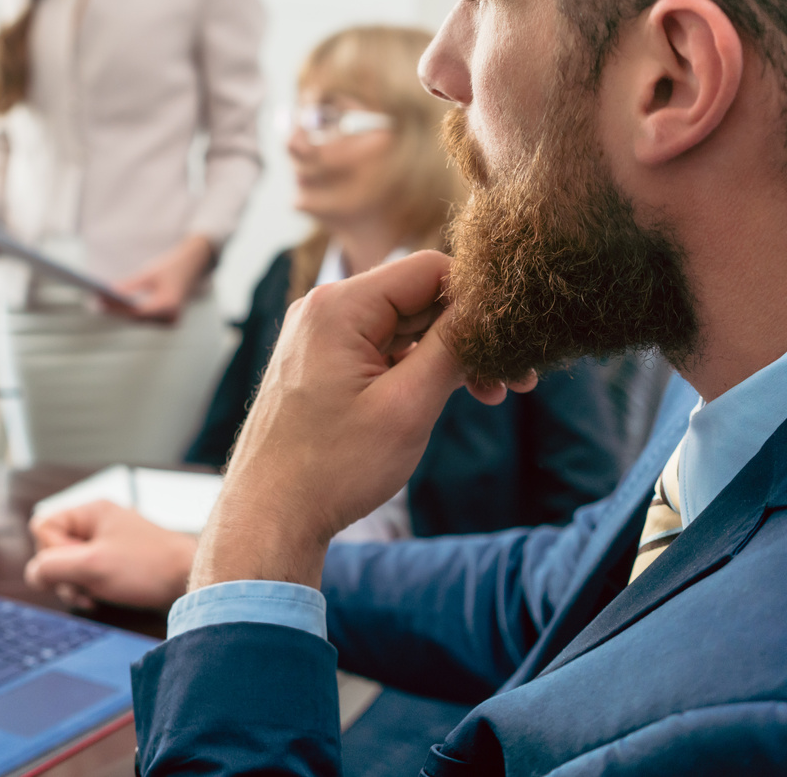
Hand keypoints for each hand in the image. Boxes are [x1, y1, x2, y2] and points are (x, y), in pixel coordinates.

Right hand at [25, 500, 197, 611]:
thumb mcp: (92, 566)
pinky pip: (86, 572)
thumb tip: (34, 573)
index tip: (79, 565)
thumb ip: (53, 566)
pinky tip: (100, 598)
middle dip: (64, 573)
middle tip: (85, 587)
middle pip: (54, 548)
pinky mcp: (115, 560)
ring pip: (69, 564)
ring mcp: (106, 541)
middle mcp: (96, 521)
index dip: (52, 552)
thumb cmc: (146, 568)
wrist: (190, 579)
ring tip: (94, 596)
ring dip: (75, 584)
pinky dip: (88, 587)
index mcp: (90, 511)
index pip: (43, 528)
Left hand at [109, 235, 214, 321]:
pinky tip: (116, 306)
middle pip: (136, 318)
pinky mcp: (167, 320)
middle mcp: (172, 317)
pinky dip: (131, 312)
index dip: (116, 308)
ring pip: (139, 320)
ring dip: (121, 312)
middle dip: (116, 310)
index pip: (137, 311)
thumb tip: (109, 294)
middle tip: (96, 302)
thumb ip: (129, 286)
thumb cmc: (173, 267)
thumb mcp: (149, 273)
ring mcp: (171, 321)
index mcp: (169, 304)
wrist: (194, 265)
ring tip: (102, 304)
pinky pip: (145, 318)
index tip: (100, 302)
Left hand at [190, 252, 533, 591]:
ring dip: (449, 354)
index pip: (428, 269)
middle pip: (418, 296)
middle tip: (516, 379)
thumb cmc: (332, 467)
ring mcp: (321, 335)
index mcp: (338, 307)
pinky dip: (419, 367)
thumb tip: (491, 308)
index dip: (477, 299)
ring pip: (405, 324)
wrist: (270, 516)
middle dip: (468, 333)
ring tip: (491, 393)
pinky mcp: (324, 362)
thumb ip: (452, 347)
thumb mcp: (407, 406)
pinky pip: (384, 347)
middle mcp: (324, 308)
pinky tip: (453, 394)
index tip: (512, 338)